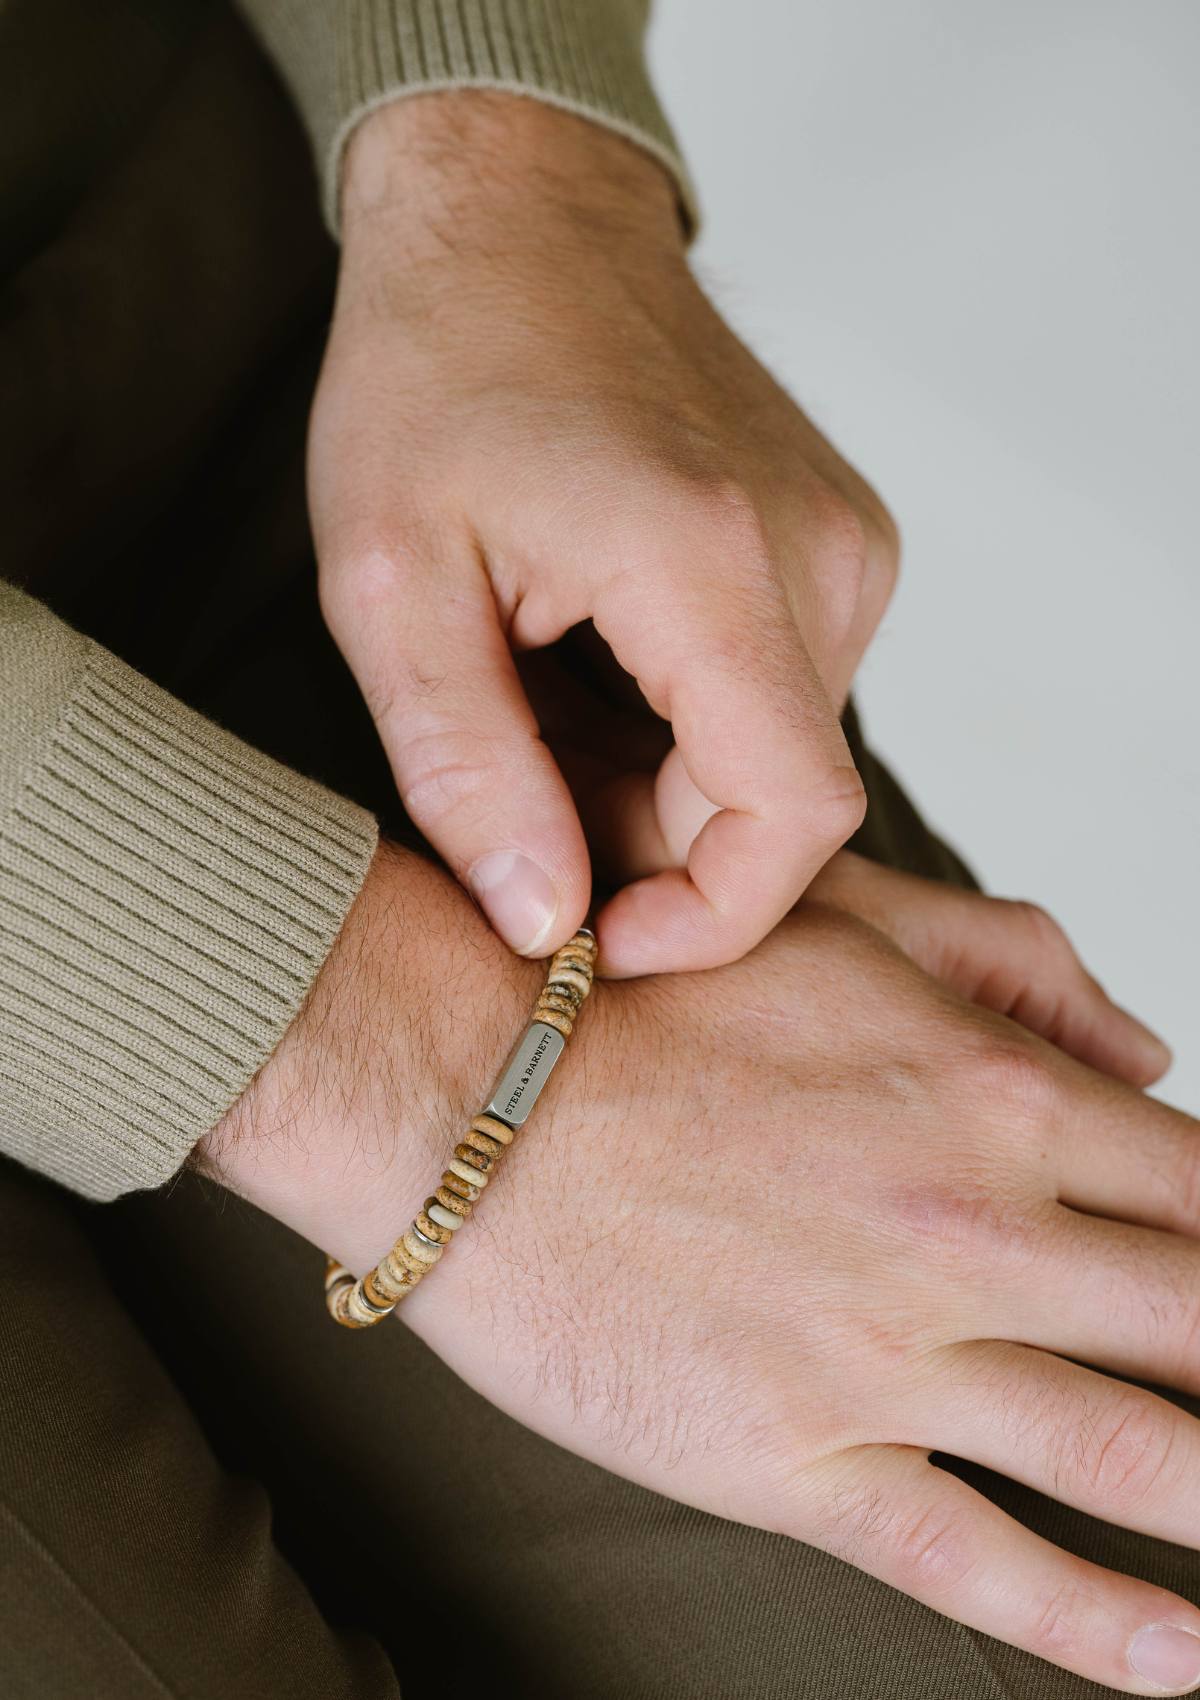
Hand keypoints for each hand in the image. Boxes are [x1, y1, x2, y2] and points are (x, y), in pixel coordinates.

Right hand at [200, 848, 1195, 1693]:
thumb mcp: (843, 921)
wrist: (470, 1097)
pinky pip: (982, 1562)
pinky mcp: (796, 1456)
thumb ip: (1013, 962)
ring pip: (1135, 1457)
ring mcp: (888, 1355)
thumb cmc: (647, 1000)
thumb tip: (1151, 1047)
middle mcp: (969, 1228)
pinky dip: (1104, 1622)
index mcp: (992, 1093)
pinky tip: (1185, 1655)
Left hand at [310, 92, 898, 975]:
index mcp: (711, 561)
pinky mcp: (838, 538)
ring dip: (656, 778)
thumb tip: (548, 922)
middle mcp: (819, 550)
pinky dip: (685, 720)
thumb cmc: (437, 374)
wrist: (516, 218)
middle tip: (513, 784)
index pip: (793, 818)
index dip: (707, 918)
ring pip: (775, 752)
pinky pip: (780, 690)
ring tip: (537, 698)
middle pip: (776, 798)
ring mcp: (844, 540)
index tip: (596, 935)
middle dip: (645, 841)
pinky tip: (591, 662)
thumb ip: (470, 770)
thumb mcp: (394, 585)